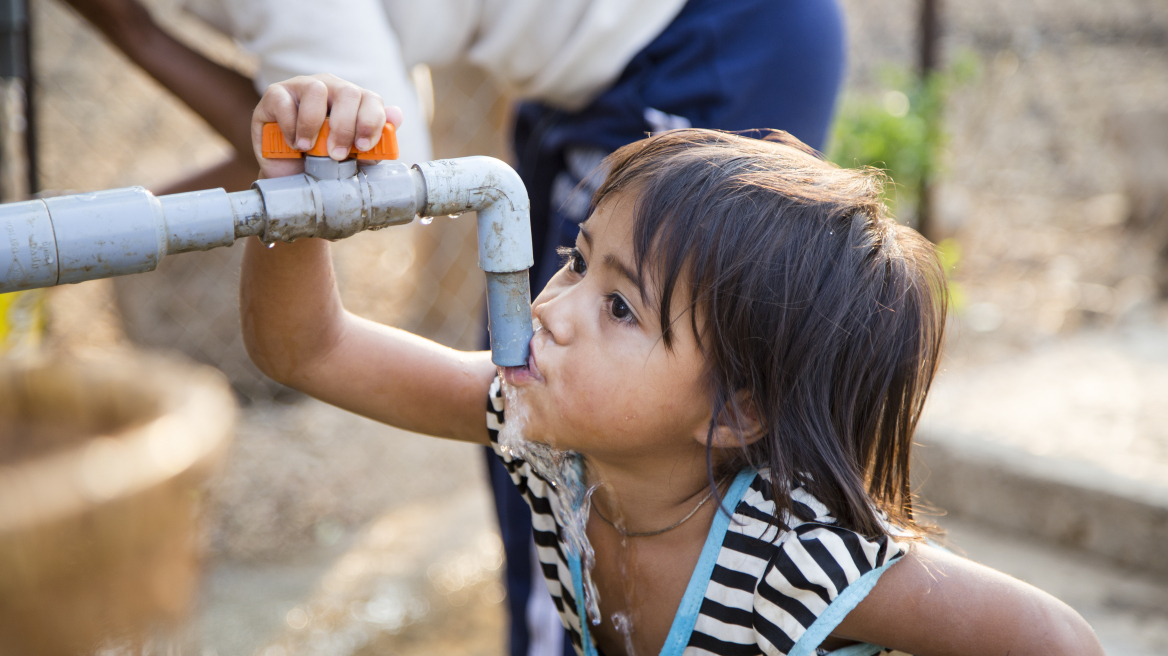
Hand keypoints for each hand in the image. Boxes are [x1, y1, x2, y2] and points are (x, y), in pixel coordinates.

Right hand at [251, 74, 404, 178]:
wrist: (291, 175)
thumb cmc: (325, 162)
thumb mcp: (355, 157)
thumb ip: (378, 140)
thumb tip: (397, 115)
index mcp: (355, 101)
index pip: (371, 99)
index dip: (370, 123)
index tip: (363, 148)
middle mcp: (331, 88)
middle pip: (348, 93)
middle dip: (344, 127)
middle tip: (336, 154)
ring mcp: (302, 87)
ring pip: (315, 90)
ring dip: (314, 125)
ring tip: (309, 148)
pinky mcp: (276, 94)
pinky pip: (284, 101)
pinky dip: (290, 126)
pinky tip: (292, 143)